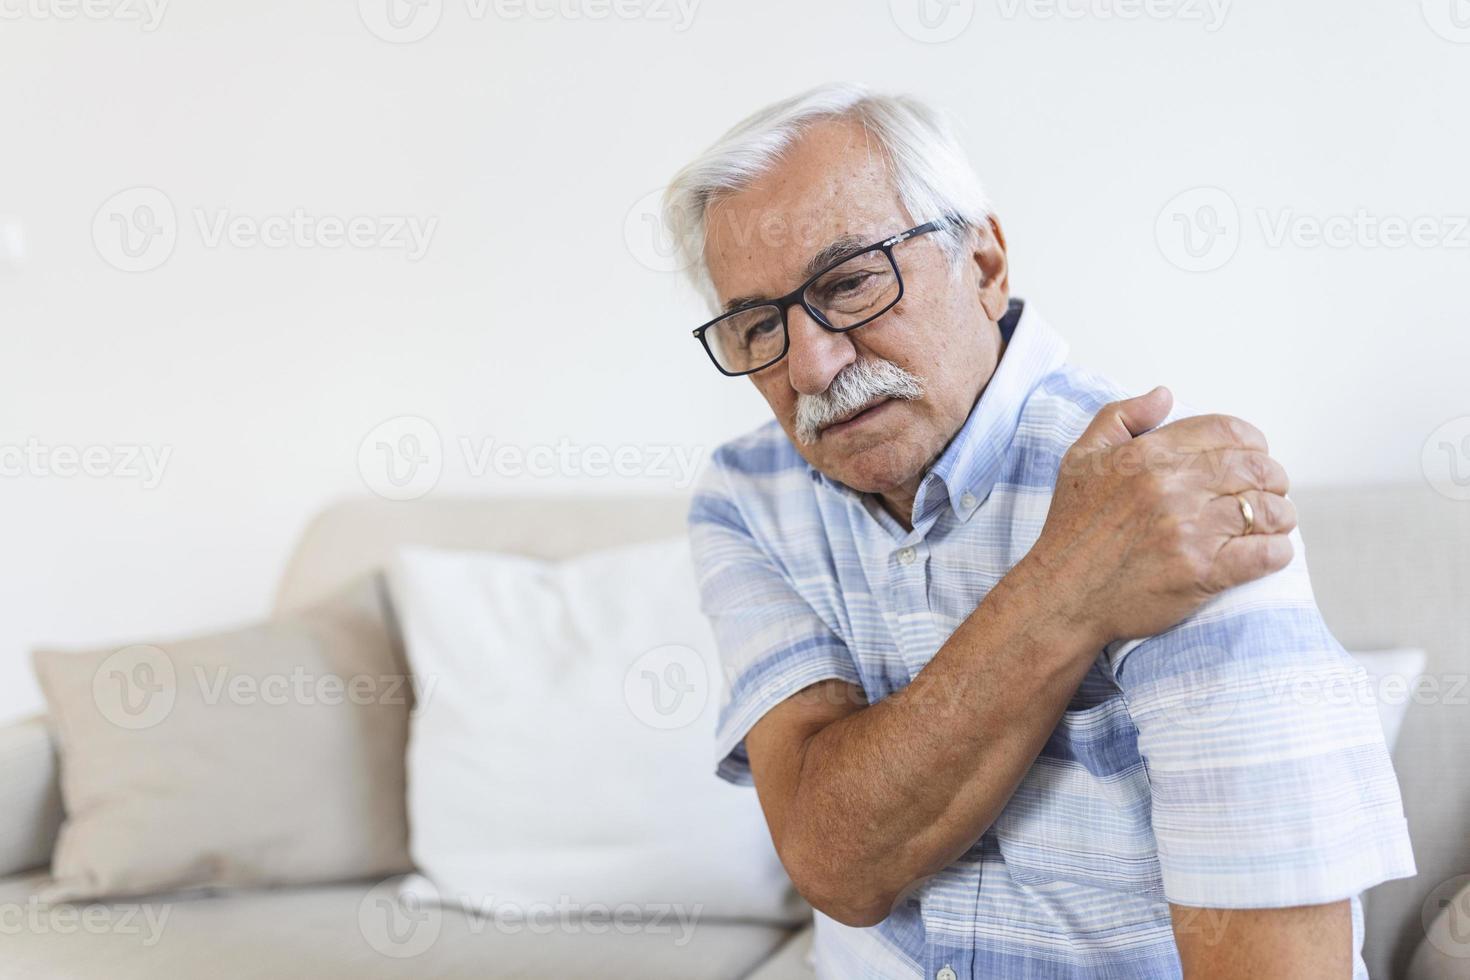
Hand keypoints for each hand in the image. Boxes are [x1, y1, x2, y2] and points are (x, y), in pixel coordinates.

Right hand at [1027, 386, 1295, 644]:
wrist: (1061, 596)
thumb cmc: (1071, 531)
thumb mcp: (1080, 458)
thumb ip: (1120, 416)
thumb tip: (1164, 395)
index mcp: (1146, 454)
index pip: (1226, 431)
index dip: (1251, 442)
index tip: (1254, 456)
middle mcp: (1170, 487)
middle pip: (1254, 468)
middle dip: (1273, 478)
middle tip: (1271, 490)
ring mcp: (1188, 530)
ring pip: (1264, 510)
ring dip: (1280, 515)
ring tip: (1275, 522)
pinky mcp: (1201, 572)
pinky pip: (1263, 554)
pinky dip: (1277, 551)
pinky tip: (1273, 551)